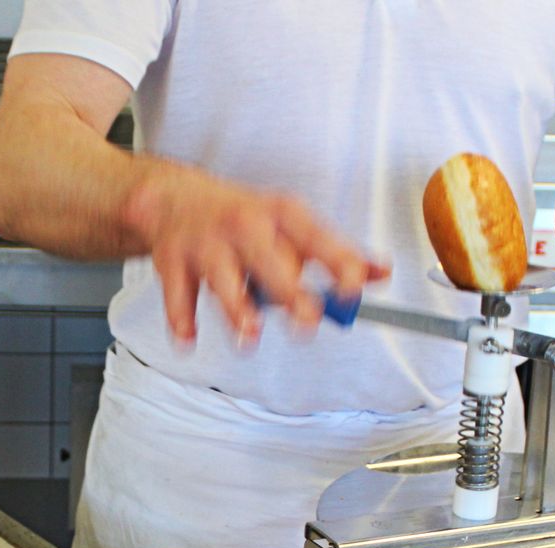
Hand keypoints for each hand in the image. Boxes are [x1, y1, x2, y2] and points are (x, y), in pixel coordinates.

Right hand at [123, 170, 389, 345]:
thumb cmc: (244, 220)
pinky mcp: (173, 261)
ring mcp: (206, 243)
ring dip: (236, 308)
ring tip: (249, 336)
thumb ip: (336, 253)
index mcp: (281, 215)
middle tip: (308, 321)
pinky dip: (181, 318)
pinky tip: (188, 340)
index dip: (336, 261)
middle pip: (268, 258)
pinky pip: (177, 293)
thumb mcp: (292, 226)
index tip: (354, 288)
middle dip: (288, 289)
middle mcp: (244, 225)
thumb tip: (381, 273)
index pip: (315, 237)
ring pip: (223, 277)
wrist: (175, 200)